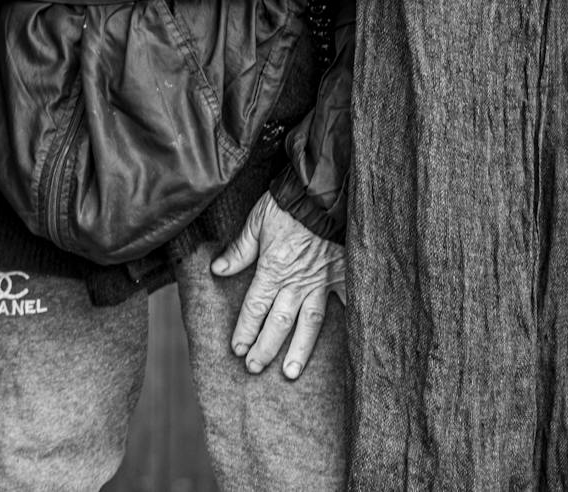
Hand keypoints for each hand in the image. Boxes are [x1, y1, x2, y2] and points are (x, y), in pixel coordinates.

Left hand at [211, 193, 344, 380]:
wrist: (324, 194)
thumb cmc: (288, 205)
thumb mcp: (256, 222)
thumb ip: (239, 250)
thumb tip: (218, 270)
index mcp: (273, 269)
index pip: (255, 307)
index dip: (245, 330)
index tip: (236, 349)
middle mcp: (297, 282)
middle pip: (278, 322)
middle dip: (265, 347)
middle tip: (254, 369)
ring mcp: (323, 282)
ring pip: (309, 323)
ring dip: (298, 350)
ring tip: (289, 373)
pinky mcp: (345, 277)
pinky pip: (348, 305)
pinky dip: (350, 324)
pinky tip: (348, 348)